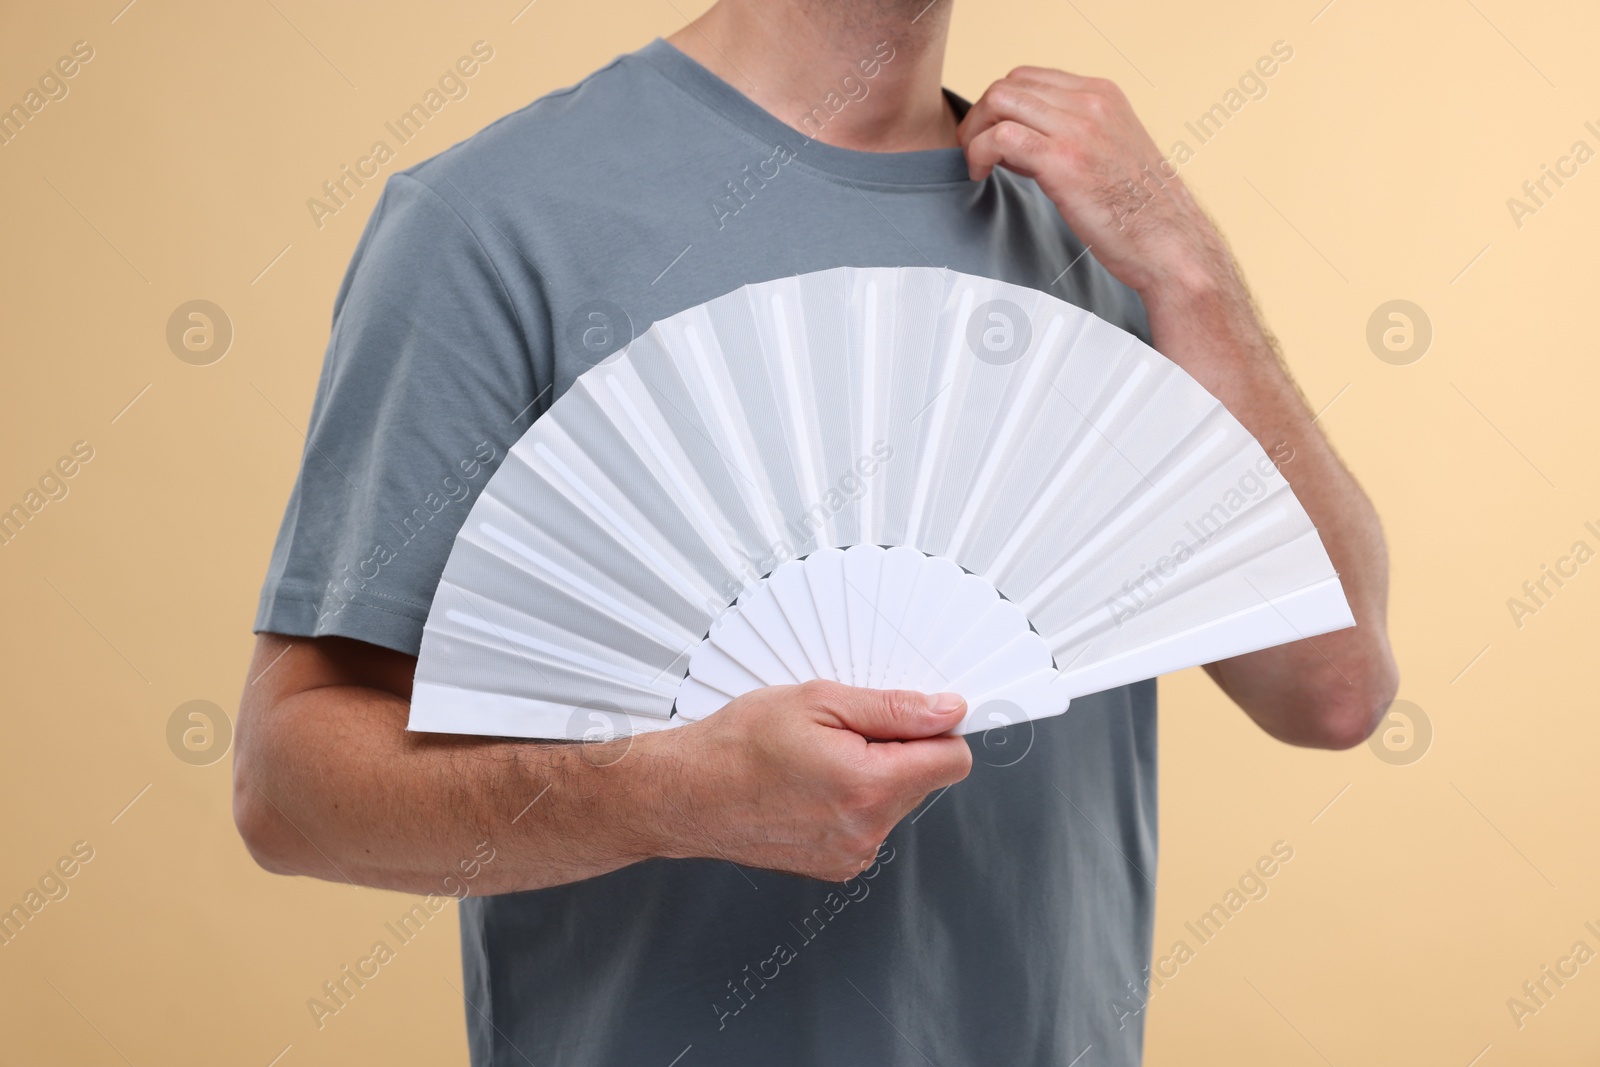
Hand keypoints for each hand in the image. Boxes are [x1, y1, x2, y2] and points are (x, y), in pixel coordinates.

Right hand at [658, 681, 972, 881]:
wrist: (685, 793)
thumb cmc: (735, 747)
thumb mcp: (817, 702)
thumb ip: (892, 708)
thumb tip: (944, 711)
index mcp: (868, 785)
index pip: (952, 760)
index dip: (938, 728)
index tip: (923, 714)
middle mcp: (866, 829)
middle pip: (924, 779)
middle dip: (898, 749)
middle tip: (844, 731)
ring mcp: (851, 853)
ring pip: (896, 801)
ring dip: (873, 775)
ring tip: (821, 758)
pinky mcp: (836, 865)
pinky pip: (869, 824)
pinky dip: (852, 801)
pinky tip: (812, 784)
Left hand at [958, 68, 1233, 302]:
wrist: (1171, 244)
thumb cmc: (1138, 214)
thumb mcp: (1107, 156)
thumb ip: (1066, 139)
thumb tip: (1012, 143)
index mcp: (1102, 95)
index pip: (1030, 77)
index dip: (1001, 107)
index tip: (993, 139)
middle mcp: (1090, 102)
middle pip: (1008, 85)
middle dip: (980, 117)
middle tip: (975, 153)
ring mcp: (1078, 128)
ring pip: (998, 102)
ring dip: (974, 133)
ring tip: (977, 166)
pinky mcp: (1063, 161)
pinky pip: (1000, 137)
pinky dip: (978, 153)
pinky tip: (981, 176)